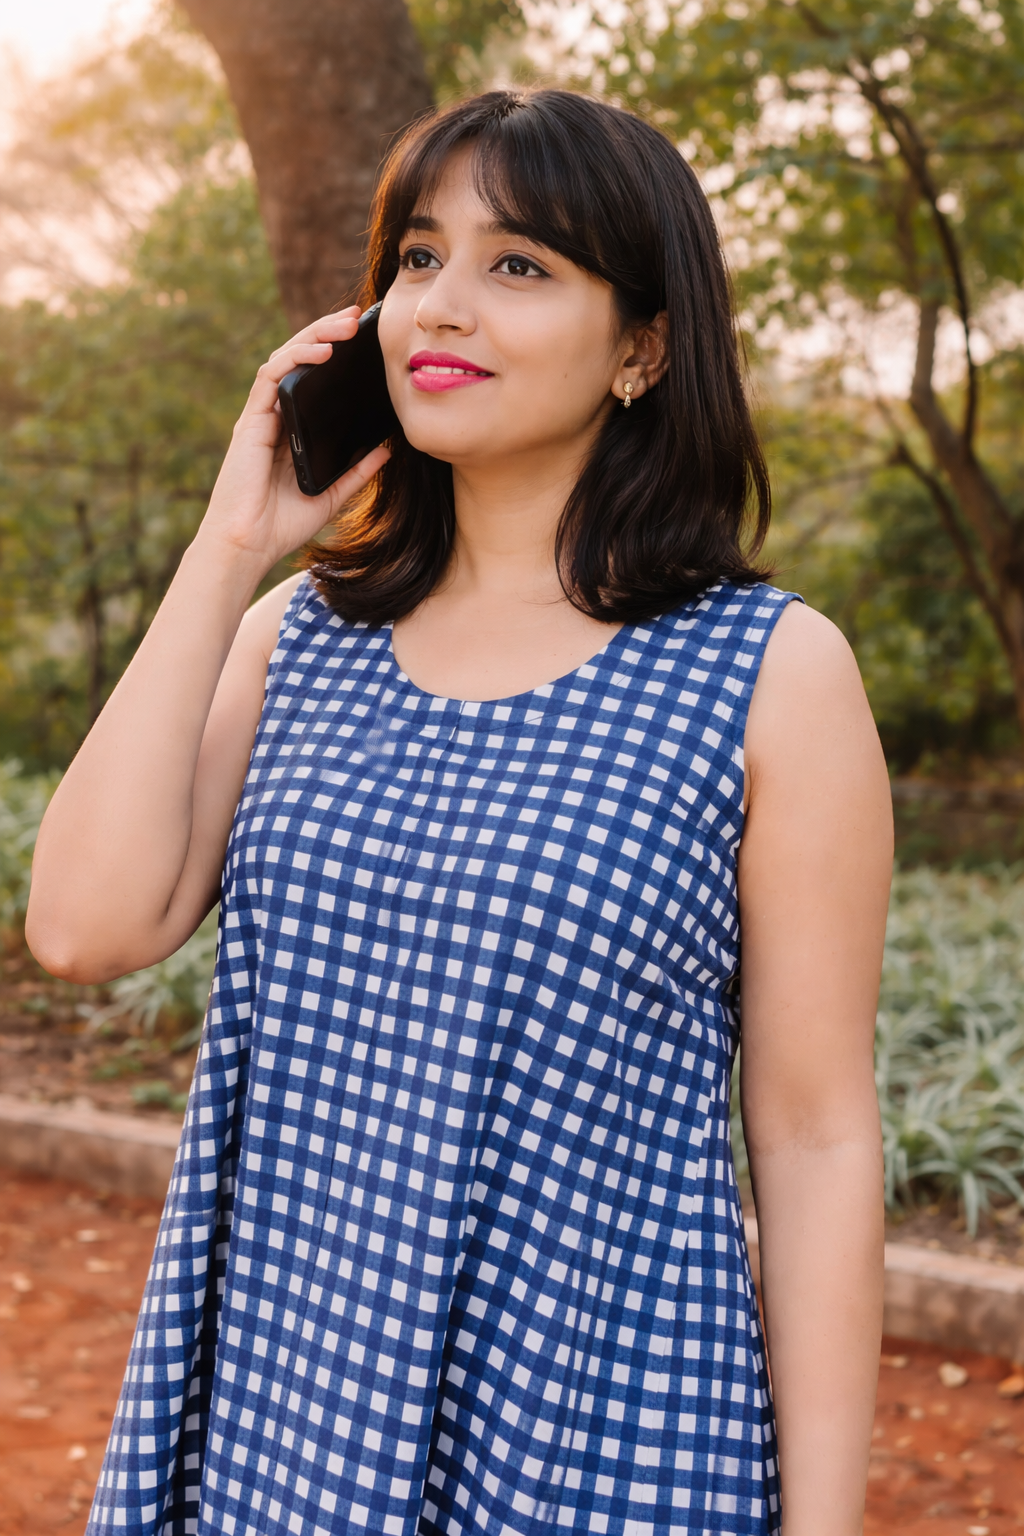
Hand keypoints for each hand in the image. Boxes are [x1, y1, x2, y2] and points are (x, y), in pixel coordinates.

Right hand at [195, 307, 391, 573]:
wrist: (247, 546)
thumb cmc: (281, 525)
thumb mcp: (333, 494)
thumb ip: (358, 470)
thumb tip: (388, 447)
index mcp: (292, 429)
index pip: (313, 380)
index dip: (335, 355)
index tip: (364, 340)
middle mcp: (274, 416)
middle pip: (299, 361)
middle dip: (326, 332)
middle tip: (356, 316)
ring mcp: (260, 416)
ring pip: (285, 359)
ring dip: (314, 336)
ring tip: (344, 324)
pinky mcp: (250, 421)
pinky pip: (271, 377)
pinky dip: (295, 359)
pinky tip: (321, 352)